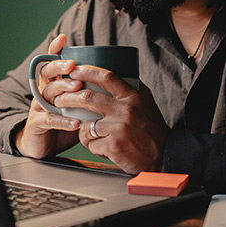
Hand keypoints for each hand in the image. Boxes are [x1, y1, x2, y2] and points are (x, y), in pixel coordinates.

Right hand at [15, 34, 81, 158]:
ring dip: (63, 89)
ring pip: (48, 92)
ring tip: (78, 88)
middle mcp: (43, 92)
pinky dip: (63, 120)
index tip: (63, 38)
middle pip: (47, 73)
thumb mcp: (76, 104)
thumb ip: (89, 92)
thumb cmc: (64, 121)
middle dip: (59, 66)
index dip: (55, 50)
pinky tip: (76, 122)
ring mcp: (38, 107)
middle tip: (72, 65)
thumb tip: (114, 82)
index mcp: (53, 83)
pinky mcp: (37, 124)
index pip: (52, 62)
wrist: (43, 146)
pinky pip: (49, 120)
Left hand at [54, 66, 168, 173]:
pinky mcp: (114, 146)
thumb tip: (116, 74)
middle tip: (59, 100)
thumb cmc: (153, 129)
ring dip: (81, 129)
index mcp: (132, 96)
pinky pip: (92, 144)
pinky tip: (101, 148)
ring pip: (86, 125)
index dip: (87, 71)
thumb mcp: (146, 103)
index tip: (74, 70)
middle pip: (88, 97)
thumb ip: (132, 89)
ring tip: (84, 132)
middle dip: (68, 97)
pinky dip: (92, 146)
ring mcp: (119, 128)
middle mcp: (125, 109)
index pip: (106, 77)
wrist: (165, 156)